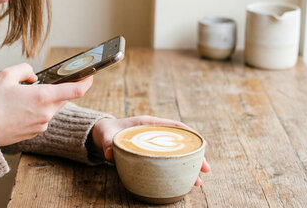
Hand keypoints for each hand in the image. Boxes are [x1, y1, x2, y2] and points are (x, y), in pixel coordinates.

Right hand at [0, 63, 92, 145]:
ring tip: (22, 96)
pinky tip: (19, 108)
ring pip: (51, 108)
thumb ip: (25, 69)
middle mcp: (46, 113)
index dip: (86, 81)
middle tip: (47, 81)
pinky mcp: (34, 133)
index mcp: (42, 97)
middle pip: (63, 98)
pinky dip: (36, 111)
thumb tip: (34, 77)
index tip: (90, 74)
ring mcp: (41, 125)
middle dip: (59, 89)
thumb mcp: (6, 75)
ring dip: (44, 100)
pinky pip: (42, 118)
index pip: (75, 90)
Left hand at [91, 116, 210, 185]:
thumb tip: (109, 154)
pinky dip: (177, 170)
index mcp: (148, 123)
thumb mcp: (106, 135)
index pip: (173, 126)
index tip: (202, 144)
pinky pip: (168, 161)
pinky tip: (184, 182)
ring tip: (198, 181)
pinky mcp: (151, 154)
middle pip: (180, 142)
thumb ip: (107, 143)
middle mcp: (154, 133)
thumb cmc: (106, 131)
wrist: (101, 133)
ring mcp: (154, 144)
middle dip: (195, 155)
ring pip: (176, 153)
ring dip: (189, 166)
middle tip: (206, 169)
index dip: (190, 134)